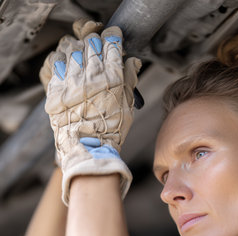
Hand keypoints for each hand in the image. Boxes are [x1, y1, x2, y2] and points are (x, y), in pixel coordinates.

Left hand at [40, 20, 141, 204]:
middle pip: (92, 46)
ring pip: (73, 52)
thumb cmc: (111, 132)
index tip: (113, 38)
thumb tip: (133, 62)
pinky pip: (57, 67)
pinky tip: (69, 66)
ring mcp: (72, 84)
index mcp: (112, 81)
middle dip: (96, 43)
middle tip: (98, 47)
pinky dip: (63, 62)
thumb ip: (130, 81)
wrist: (89, 149)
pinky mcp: (57, 92)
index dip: (113, 39)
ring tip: (82, 56)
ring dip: (79, 50)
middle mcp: (91, 78)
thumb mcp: (127, 107)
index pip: (112, 48)